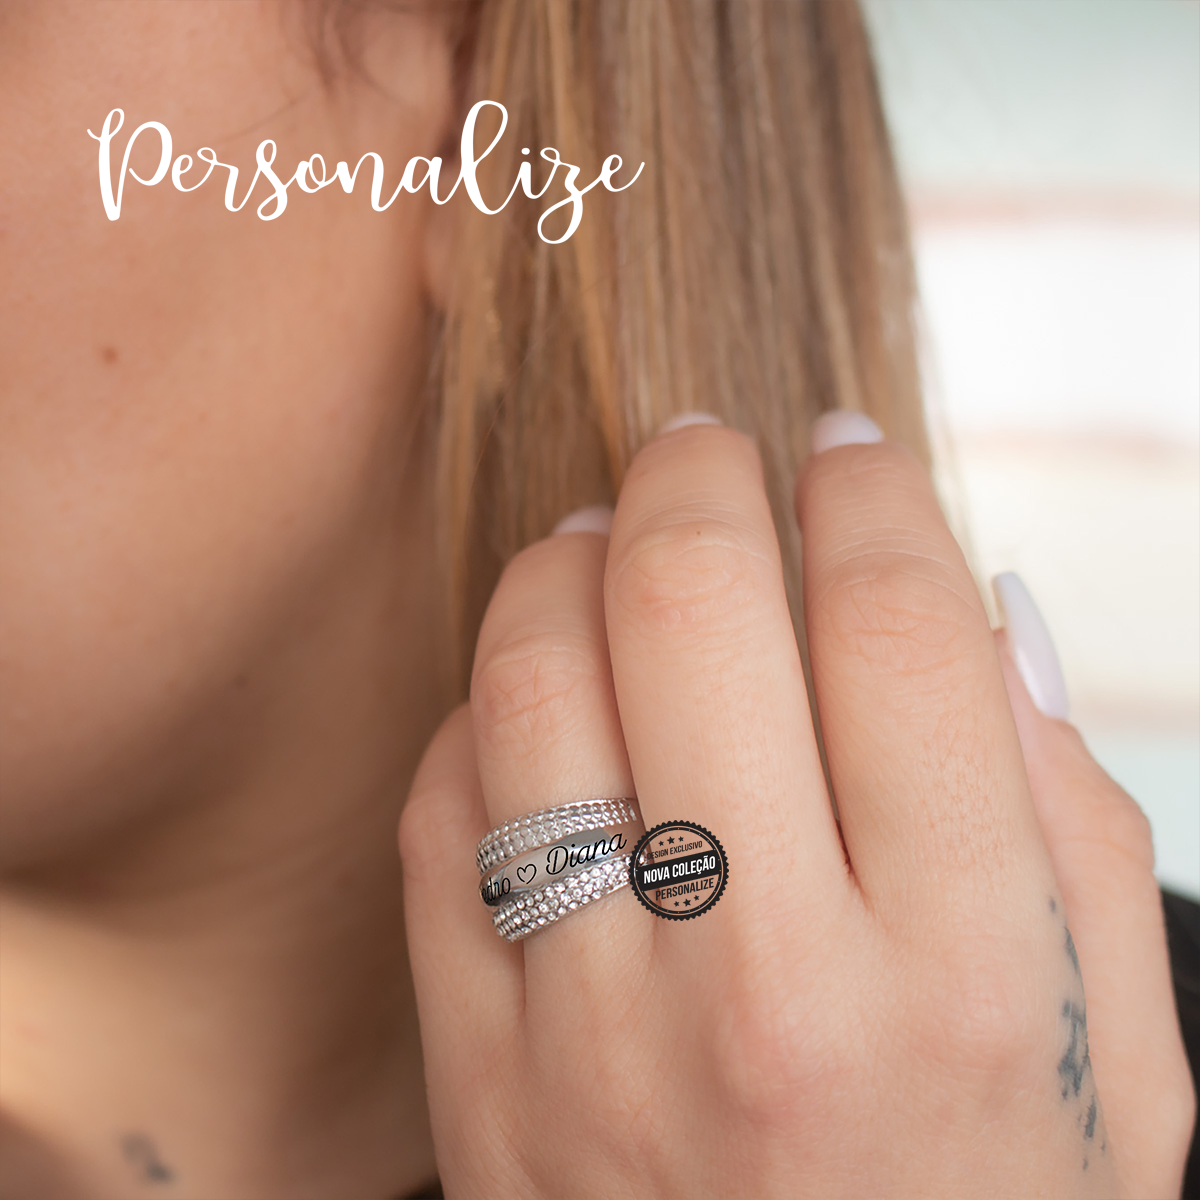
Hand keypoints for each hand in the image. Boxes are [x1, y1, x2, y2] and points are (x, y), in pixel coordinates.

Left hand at [399, 413, 1193, 1198]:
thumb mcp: (1114, 1055)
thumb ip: (1066, 817)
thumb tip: (979, 612)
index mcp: (964, 976)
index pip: (901, 629)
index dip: (870, 493)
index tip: (848, 442)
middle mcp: (767, 990)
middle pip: (697, 614)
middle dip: (698, 476)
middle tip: (704, 441)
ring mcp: (593, 1038)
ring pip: (536, 689)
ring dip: (563, 564)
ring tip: (601, 532)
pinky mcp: (479, 1080)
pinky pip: (440, 819)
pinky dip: (481, 714)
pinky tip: (537, 691)